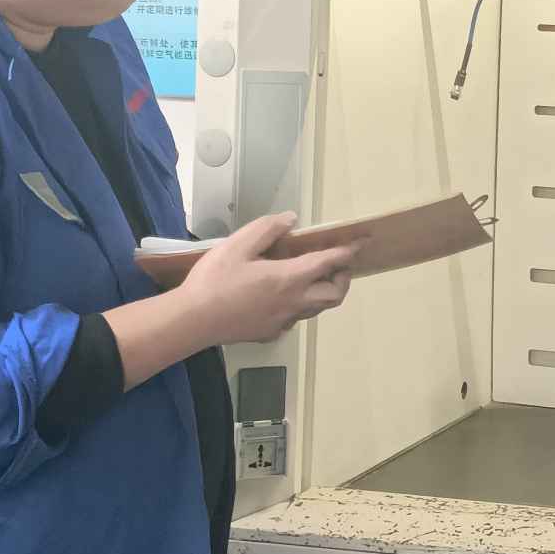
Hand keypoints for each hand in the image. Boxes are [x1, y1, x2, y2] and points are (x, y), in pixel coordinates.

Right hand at [178, 213, 360, 347]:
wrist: (192, 321)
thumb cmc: (214, 280)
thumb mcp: (238, 245)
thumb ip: (267, 230)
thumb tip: (291, 220)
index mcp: (289, 279)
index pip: (328, 262)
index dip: (347, 251)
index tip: (362, 243)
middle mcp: (293, 303)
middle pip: (334, 295)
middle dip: (343, 278)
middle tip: (338, 264)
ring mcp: (283, 322)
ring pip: (317, 309)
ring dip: (323, 293)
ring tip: (314, 278)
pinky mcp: (270, 333)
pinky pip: (295, 318)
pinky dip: (300, 305)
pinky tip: (283, 297)